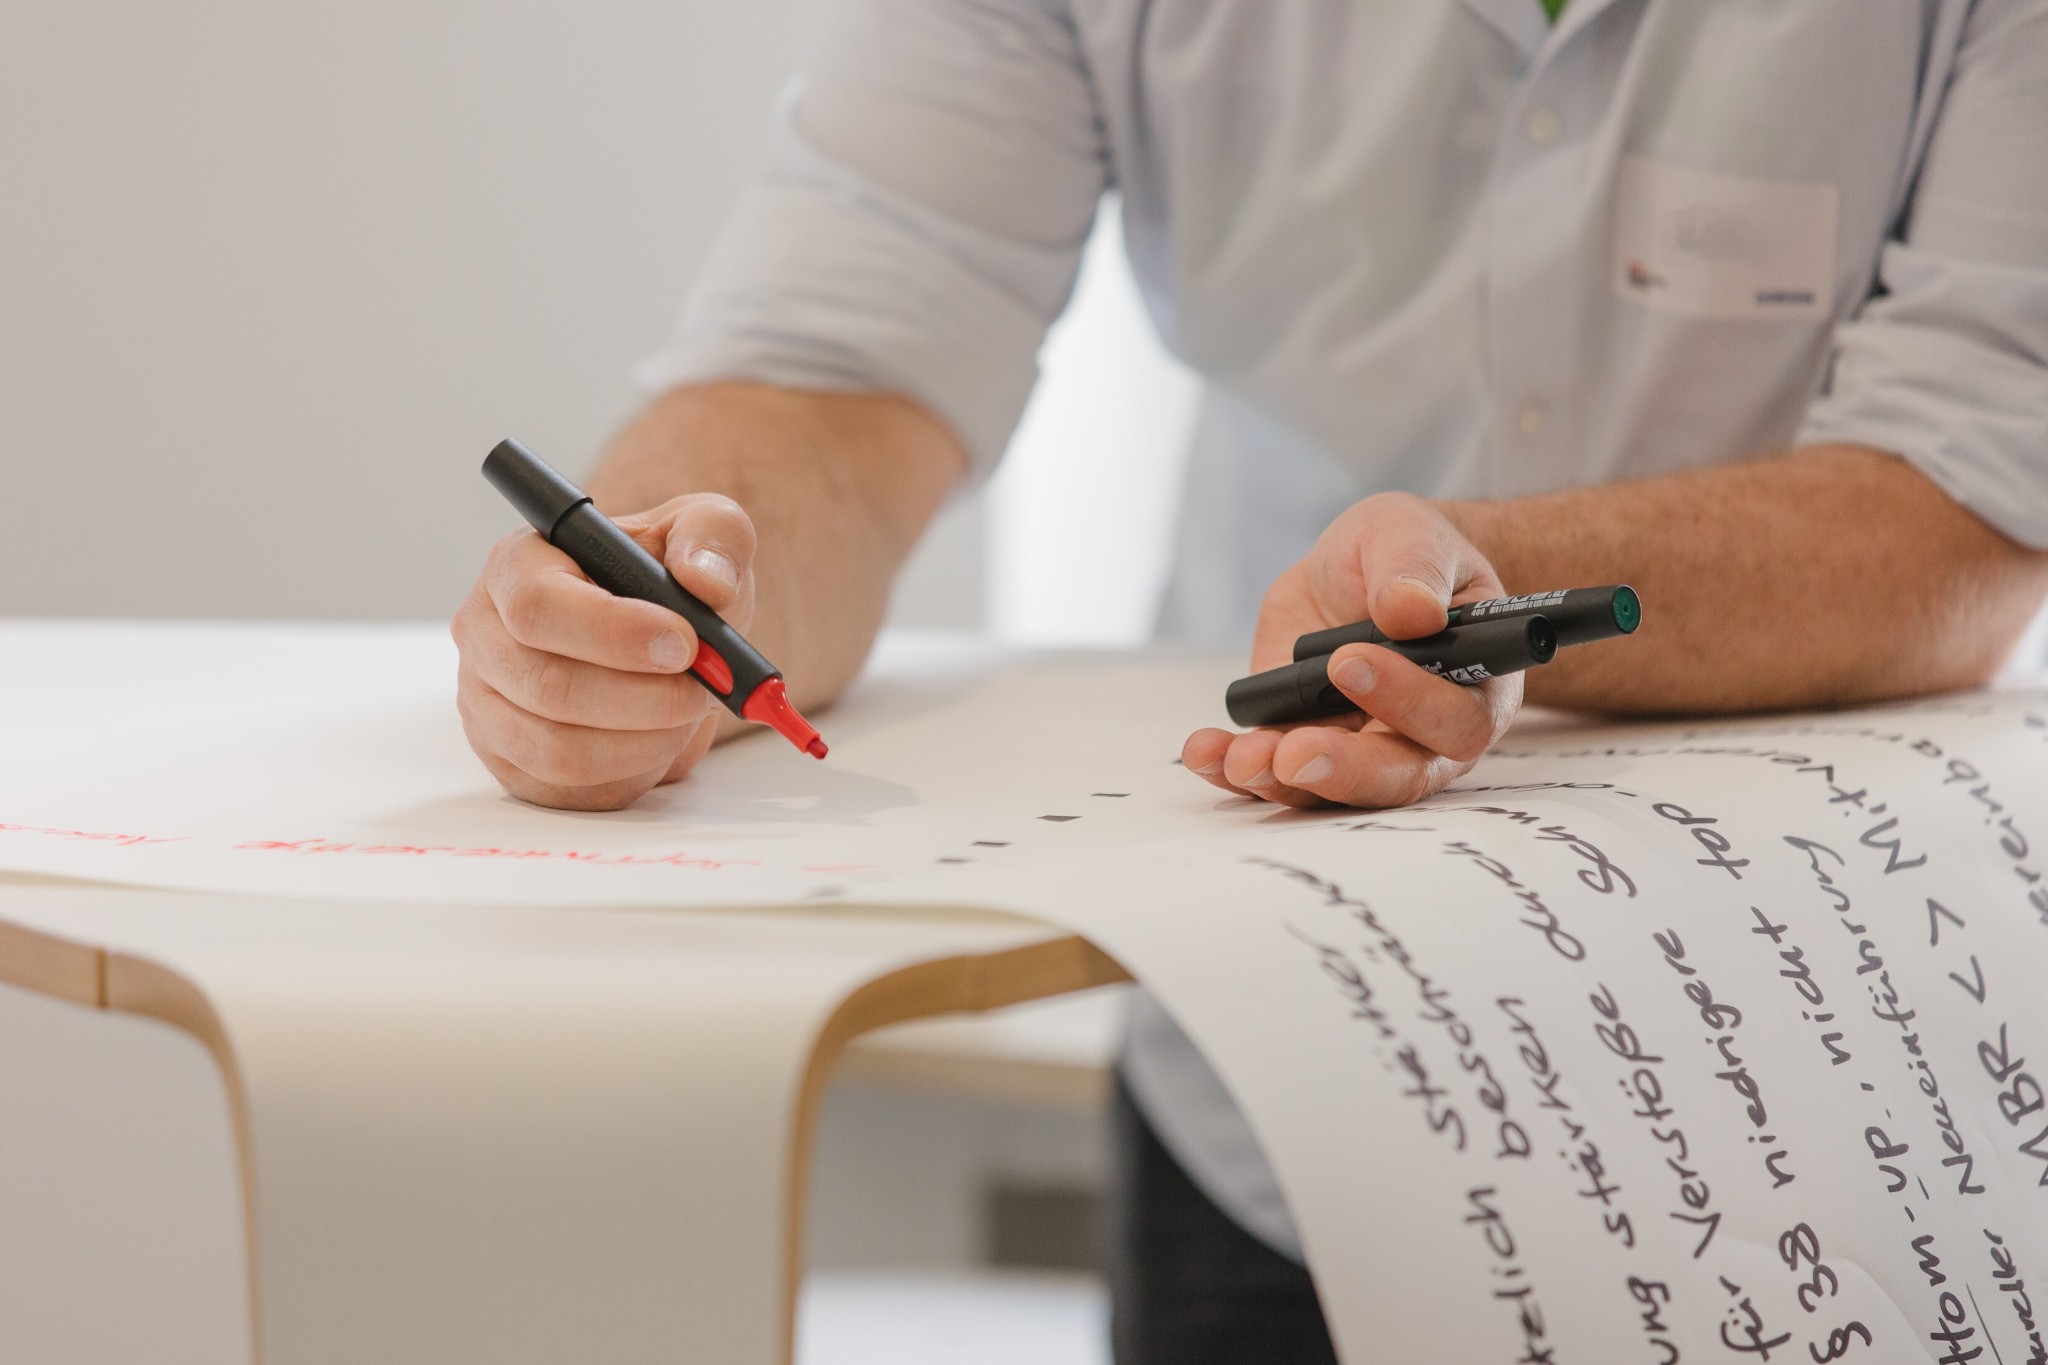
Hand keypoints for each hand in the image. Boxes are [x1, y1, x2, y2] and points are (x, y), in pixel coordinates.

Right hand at [452, 493, 756, 809]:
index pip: (538, 606)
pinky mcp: (509, 760)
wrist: (660, 635)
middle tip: (705, 690)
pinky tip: (656, 739)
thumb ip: (713, 537)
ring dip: (645, 741)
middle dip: (647, 699)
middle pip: (550, 687)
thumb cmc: (668, 579)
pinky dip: (630, 773)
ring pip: (561, 751)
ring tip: (684, 712)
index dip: (615, 634)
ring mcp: (487, 704)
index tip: (685, 645)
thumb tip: (706, 582)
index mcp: (518, 567)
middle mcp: (485, 635)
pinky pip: (570, 791)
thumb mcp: (704, 531)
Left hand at [1183, 493, 1519, 808]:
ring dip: (1281, 780)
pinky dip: (1235, 769)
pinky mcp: (1304, 749)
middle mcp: (1426, 737)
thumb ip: (1415, 568)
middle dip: (1342, 769)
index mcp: (1475, 686)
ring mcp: (1362, 752)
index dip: (1408, 701)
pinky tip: (1205, 751)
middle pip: (1396, 776)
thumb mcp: (1410, 534)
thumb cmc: (1404, 553)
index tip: (1348, 662)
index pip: (1457, 718)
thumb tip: (1411, 610)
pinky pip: (1274, 776)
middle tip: (1294, 752)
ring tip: (1239, 760)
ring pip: (1330, 790)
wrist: (1359, 570)